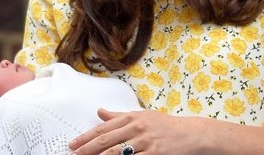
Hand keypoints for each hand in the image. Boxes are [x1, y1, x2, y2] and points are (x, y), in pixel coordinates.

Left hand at [69, 109, 212, 154]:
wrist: (190, 134)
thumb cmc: (165, 126)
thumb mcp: (142, 116)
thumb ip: (119, 116)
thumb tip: (99, 112)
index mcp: (132, 117)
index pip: (103, 128)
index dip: (86, 138)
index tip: (73, 145)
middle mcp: (137, 128)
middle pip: (106, 141)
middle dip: (87, 150)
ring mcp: (145, 142)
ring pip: (117, 153)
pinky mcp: (154, 154)